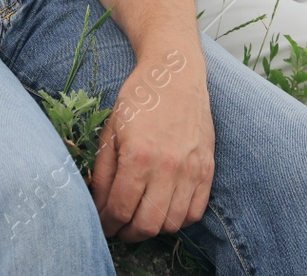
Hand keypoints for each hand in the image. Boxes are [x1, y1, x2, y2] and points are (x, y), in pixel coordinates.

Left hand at [88, 48, 213, 240]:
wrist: (176, 74)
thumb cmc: (139, 99)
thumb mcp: (111, 131)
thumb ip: (103, 172)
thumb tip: (99, 205)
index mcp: (138, 156)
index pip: (120, 210)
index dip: (108, 224)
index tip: (103, 226)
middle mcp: (167, 166)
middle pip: (147, 225)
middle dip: (128, 234)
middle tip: (119, 229)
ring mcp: (191, 169)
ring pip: (172, 223)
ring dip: (153, 228)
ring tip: (141, 219)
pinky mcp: (207, 168)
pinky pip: (196, 212)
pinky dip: (179, 220)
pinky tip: (165, 210)